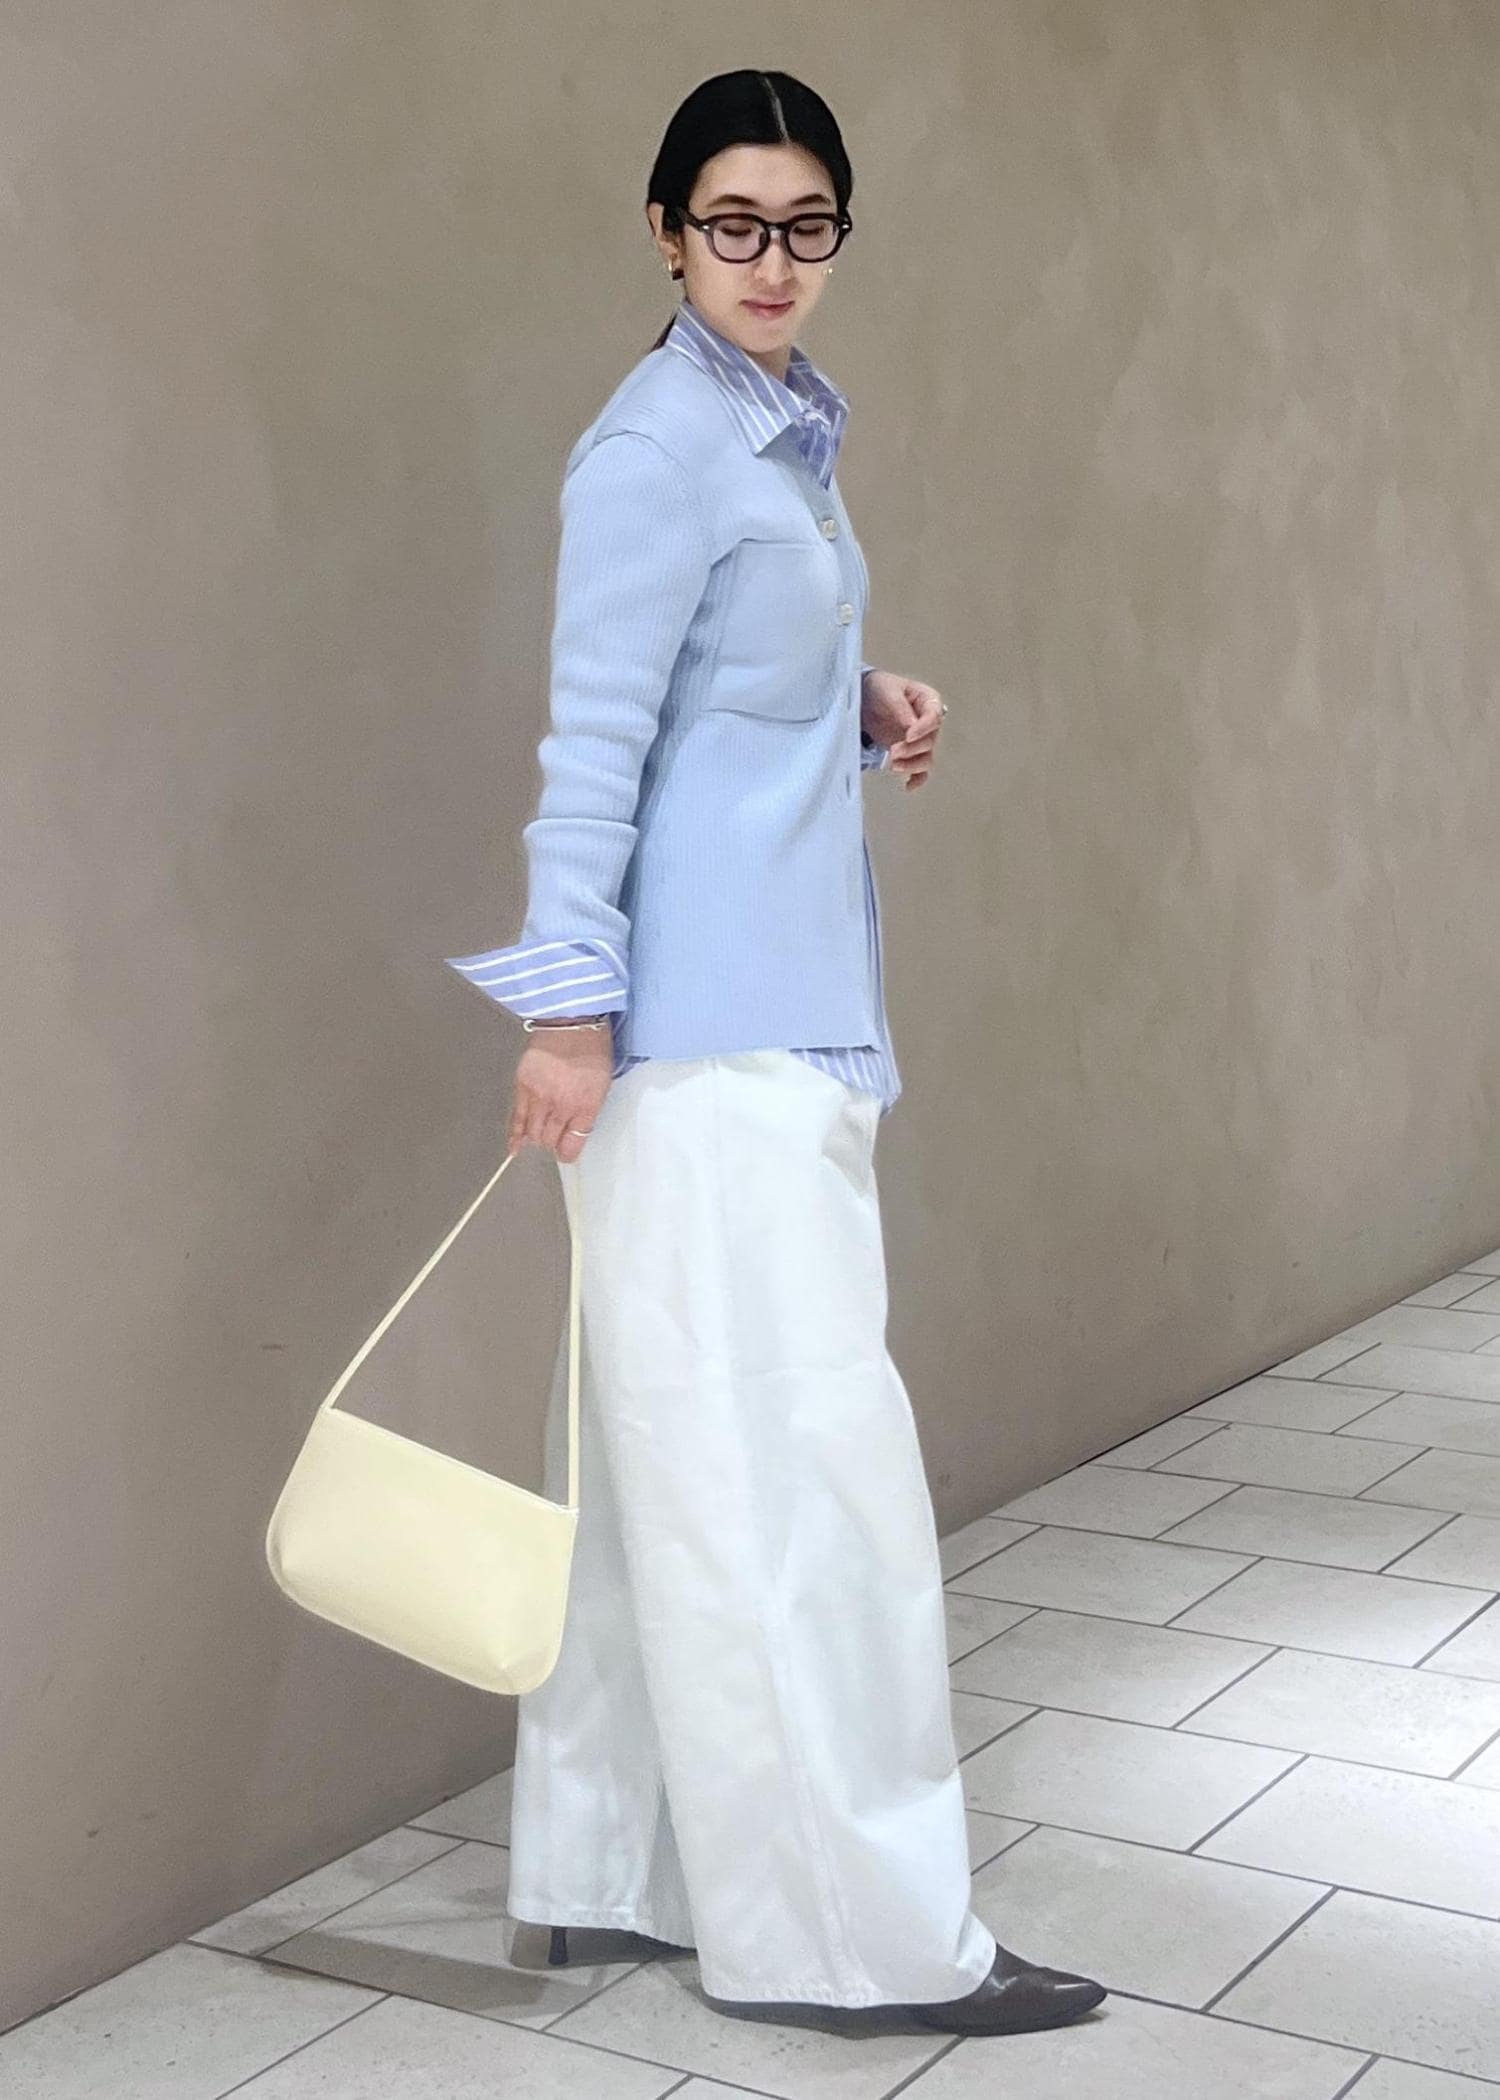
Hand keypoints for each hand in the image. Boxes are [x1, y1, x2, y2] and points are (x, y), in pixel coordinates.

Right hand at [508, 1025, 613, 1162]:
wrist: (571, 1020)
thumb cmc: (592, 1049)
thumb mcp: (602, 1084)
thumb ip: (588, 1110)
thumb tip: (575, 1129)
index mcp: (586, 1106)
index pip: (571, 1145)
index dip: (567, 1152)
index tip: (566, 1152)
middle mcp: (561, 1106)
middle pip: (549, 1141)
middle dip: (551, 1142)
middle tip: (553, 1136)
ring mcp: (540, 1097)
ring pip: (532, 1133)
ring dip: (536, 1137)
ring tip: (538, 1134)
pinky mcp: (523, 1086)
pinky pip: (517, 1118)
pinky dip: (515, 1134)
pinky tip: (515, 1146)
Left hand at [860, 670, 944, 789]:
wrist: (864, 698)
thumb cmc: (879, 688)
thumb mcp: (888, 690)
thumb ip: (900, 707)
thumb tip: (911, 725)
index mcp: (928, 701)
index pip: (934, 717)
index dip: (923, 728)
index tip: (908, 735)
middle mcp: (927, 723)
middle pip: (929, 741)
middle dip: (912, 749)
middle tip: (893, 750)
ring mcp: (919, 740)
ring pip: (926, 758)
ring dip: (912, 765)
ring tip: (893, 765)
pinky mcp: (910, 753)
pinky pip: (920, 770)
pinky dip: (916, 779)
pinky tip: (908, 786)